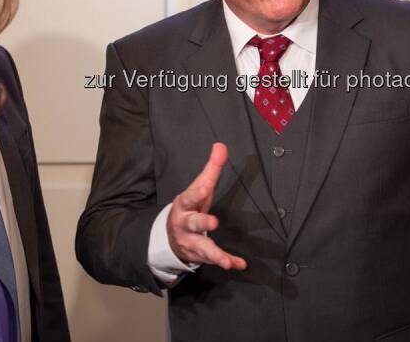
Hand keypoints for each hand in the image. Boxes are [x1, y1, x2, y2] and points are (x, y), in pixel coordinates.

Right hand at [167, 142, 246, 270]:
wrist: (171, 234)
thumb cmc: (190, 207)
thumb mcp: (198, 187)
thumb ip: (211, 169)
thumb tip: (221, 146)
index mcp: (184, 205)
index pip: (189, 197)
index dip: (196, 193)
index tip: (205, 188)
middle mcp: (185, 225)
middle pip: (192, 223)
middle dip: (202, 223)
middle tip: (213, 222)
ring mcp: (191, 242)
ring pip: (201, 248)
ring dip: (214, 254)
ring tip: (225, 261)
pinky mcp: (200, 255)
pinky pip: (213, 260)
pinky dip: (227, 261)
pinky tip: (238, 264)